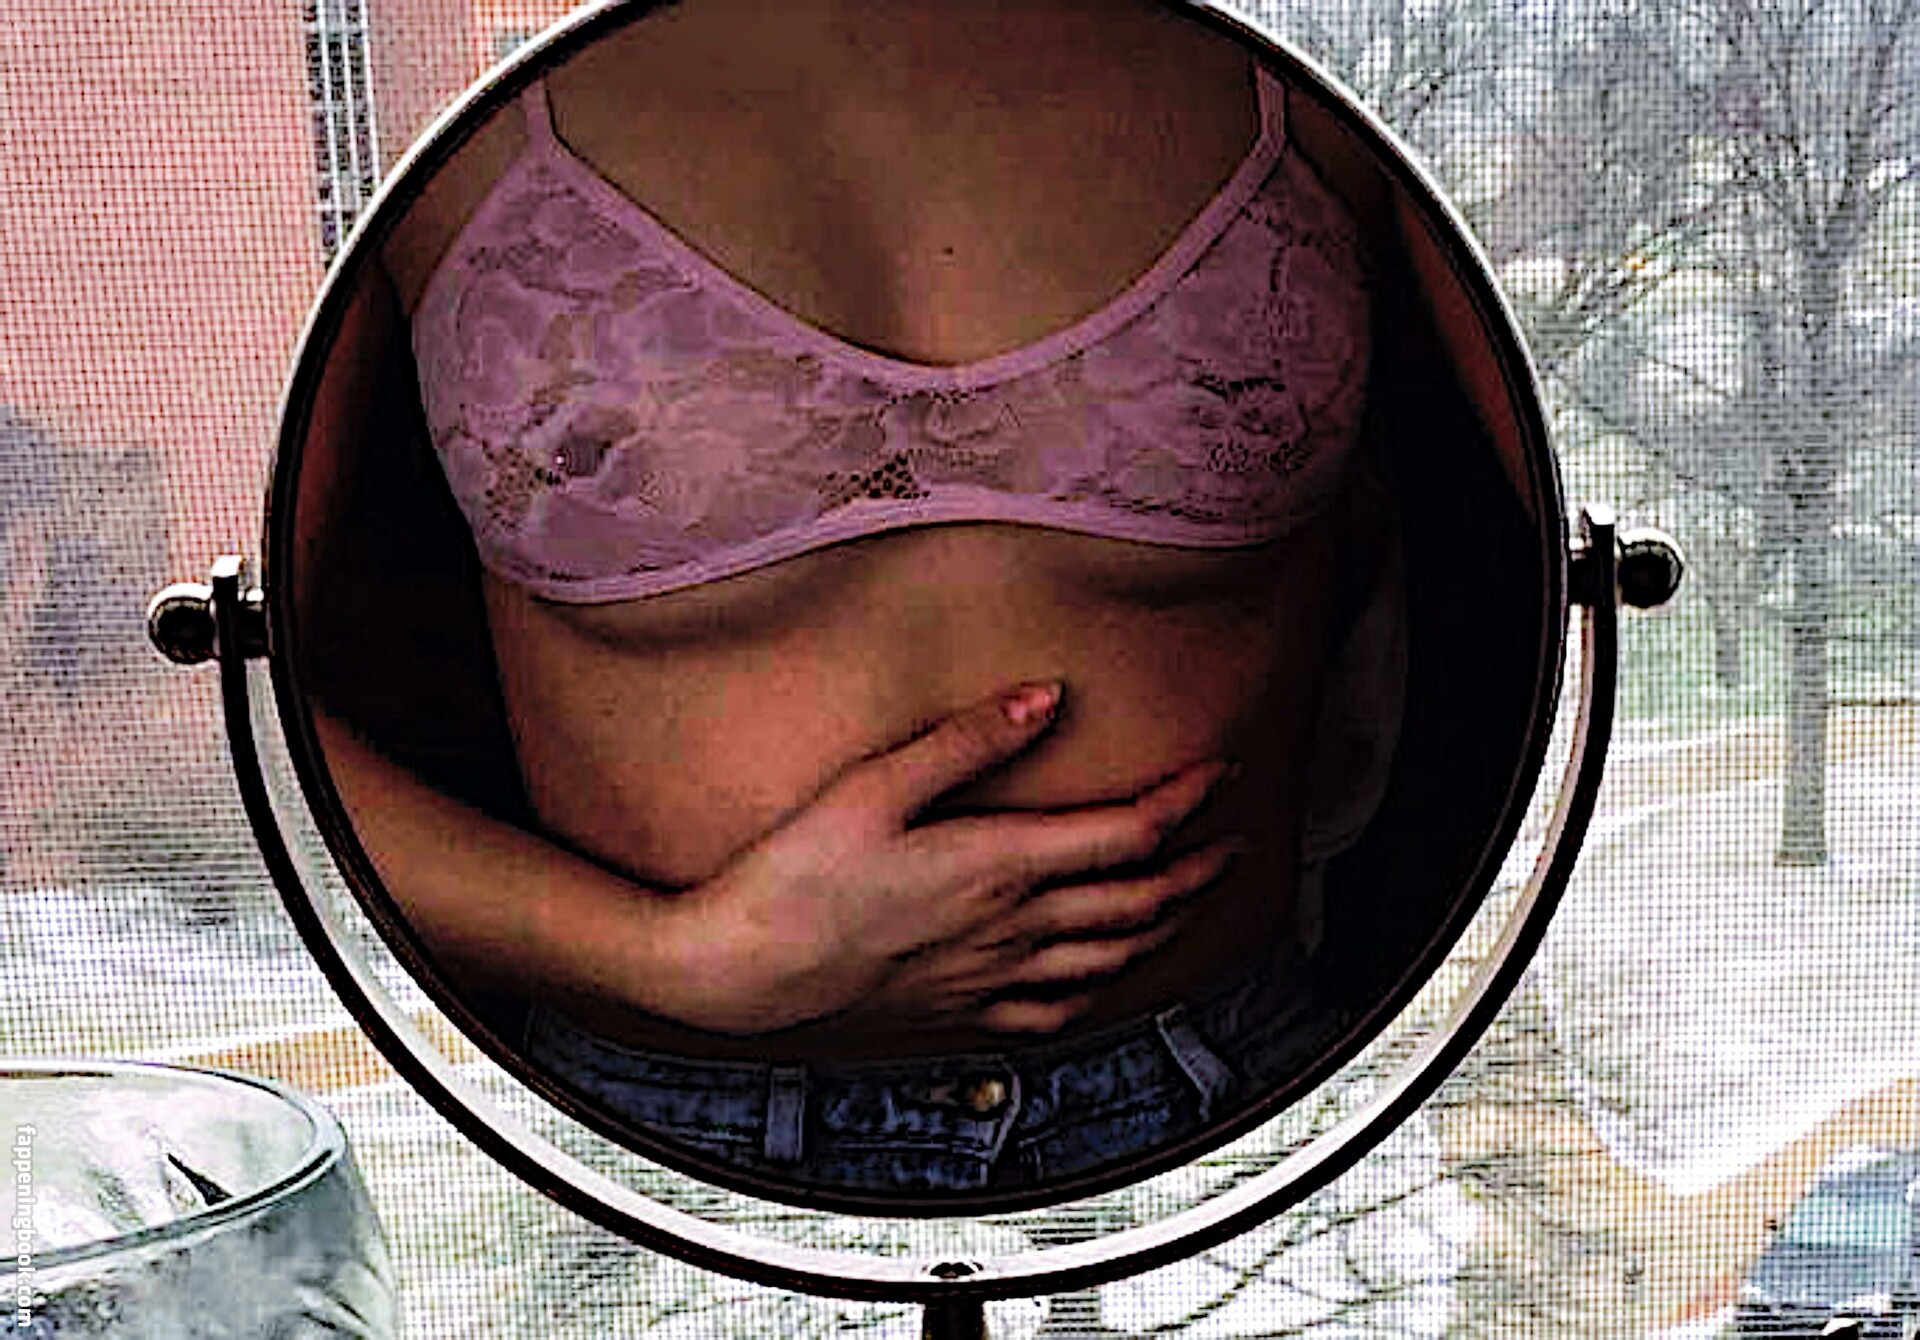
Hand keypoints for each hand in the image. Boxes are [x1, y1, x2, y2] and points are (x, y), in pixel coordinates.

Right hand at [672, 683, 1236, 1034]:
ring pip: (1111, 960)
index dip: (1183, 801)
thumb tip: (1047, 696)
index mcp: (999, 865)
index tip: (1216, 770)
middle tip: (1235, 842)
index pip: (1128, 833)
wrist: (742, 972)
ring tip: (1191, 899)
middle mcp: (1011, 929)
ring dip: (1165, 926)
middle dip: (1198, 870)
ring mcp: (991, 978)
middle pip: (1138, 903)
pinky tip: (1101, 978)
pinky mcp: (961, 1011)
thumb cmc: (797, 874)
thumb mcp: (874, 786)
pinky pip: (1056, 1013)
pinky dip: (1099, 990)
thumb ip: (966, 740)